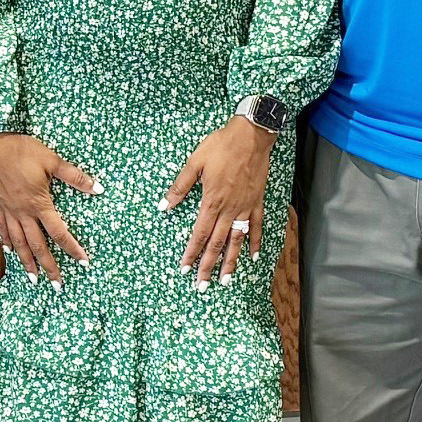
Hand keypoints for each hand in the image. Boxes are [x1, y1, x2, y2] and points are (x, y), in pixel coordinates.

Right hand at [0, 133, 98, 286]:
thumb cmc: (22, 150)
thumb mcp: (52, 161)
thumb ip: (75, 176)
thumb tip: (97, 188)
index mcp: (39, 204)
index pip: (59, 233)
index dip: (72, 248)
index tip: (83, 262)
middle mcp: (23, 213)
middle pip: (38, 245)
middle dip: (49, 266)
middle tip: (57, 285)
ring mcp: (8, 210)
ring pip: (19, 242)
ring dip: (26, 261)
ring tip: (33, 278)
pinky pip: (2, 228)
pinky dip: (7, 241)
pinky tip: (9, 250)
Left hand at [166, 117, 275, 288]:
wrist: (251, 136)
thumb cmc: (221, 146)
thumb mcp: (195, 163)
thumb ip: (180, 186)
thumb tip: (164, 205)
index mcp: (212, 201)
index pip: (199, 233)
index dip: (192, 252)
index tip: (185, 269)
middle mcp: (229, 209)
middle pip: (218, 243)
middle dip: (208, 266)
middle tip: (202, 286)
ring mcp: (245, 207)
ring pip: (237, 240)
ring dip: (231, 262)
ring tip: (226, 280)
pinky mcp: (257, 202)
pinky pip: (256, 226)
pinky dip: (255, 242)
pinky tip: (253, 256)